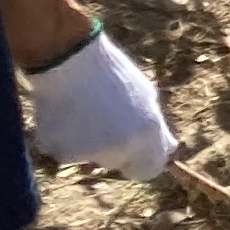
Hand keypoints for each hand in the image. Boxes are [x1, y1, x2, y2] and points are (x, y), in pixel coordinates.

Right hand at [26, 30, 177, 181]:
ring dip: (85, 144)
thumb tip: (170, 151)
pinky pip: (62, 152)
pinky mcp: (59, 152)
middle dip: (111, 150)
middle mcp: (121, 148)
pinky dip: (62, 139)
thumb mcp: (144, 97)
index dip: (140, 162)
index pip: (149, 170)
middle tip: (101, 119)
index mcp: (147, 133)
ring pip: (87, 159)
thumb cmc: (111, 74)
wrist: (70, 59)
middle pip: (116, 164)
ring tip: (82, 110)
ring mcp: (89, 153)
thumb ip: (155, 129)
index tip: (132, 154)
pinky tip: (64, 114)